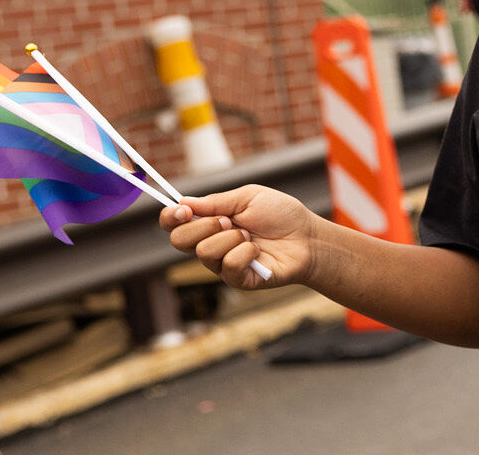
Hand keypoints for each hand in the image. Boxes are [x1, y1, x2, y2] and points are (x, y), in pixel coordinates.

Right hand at [161, 185, 320, 289]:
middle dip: (204, 225)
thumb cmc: (281, 215)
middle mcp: (211, 244)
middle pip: (179, 240)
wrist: (307, 237)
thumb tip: (183, 202)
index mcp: (210, 222)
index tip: (183, 210)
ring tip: (250, 236)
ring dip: (231, 238)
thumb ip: (216, 202)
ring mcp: (222, 263)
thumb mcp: (249, 197)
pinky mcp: (236, 280)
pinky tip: (258, 251)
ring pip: (204, 252)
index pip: (175, 224)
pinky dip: (246, 252)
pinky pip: (228, 265)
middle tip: (230, 220)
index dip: (170, 217)